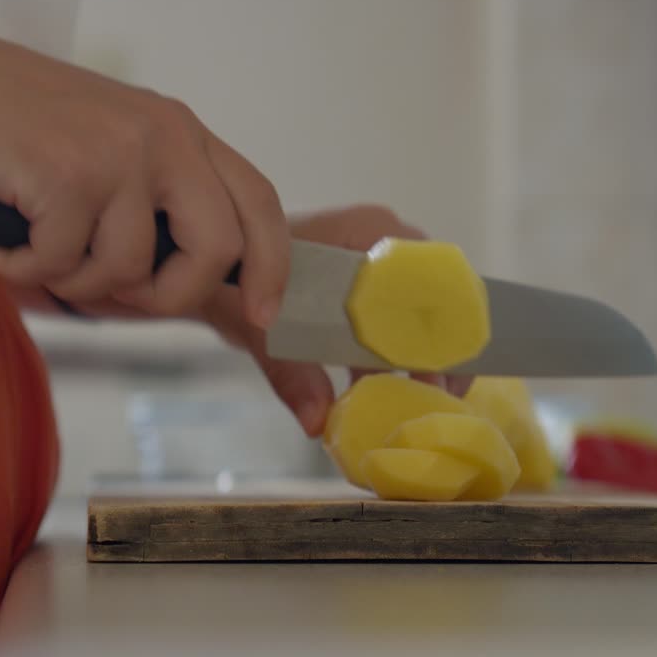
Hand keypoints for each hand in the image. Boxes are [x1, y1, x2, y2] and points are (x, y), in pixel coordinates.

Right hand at [0, 30, 288, 326]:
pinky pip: (61, 267)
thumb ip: (156, 196)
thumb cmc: (17, 119)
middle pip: (216, 252)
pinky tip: (1, 237)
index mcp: (182, 132)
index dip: (270, 265)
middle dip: (170, 297)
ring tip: (35, 245)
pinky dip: (23, 268)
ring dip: (74, 280)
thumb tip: (182, 279)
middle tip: (120, 300)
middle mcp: (163, 139)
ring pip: (127, 272)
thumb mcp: (112, 143)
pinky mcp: (67, 180)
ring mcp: (118, 158)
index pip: (259, 203)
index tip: (260, 312)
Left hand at [201, 205, 474, 437]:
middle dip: (438, 354)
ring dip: (418, 358)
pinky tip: (384, 391)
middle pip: (437, 299)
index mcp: (372, 234)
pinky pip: (397, 318)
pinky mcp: (365, 283)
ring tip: (416, 404)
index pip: (436, 281)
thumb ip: (292, 376)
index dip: (444, 334)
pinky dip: (395, 355)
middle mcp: (386, 239)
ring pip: (420, 312)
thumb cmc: (237, 278)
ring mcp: (379, 258)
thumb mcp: (262, 330)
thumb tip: (319, 423)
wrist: (212, 262)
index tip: (441, 382)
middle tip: (436, 402)